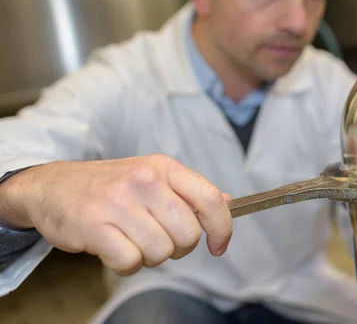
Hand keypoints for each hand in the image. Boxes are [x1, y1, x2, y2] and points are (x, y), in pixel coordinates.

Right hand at [0, 155, 232, 275]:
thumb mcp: (152, 176)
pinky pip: (131, 262)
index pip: (211, 199)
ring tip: (130, 240)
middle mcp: (145, 181)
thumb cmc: (109, 186)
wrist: (52, 186)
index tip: (219, 246)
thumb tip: (229, 202)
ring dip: (149, 256)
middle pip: (188, 234)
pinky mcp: (95, 226)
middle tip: (157, 239)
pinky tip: (113, 248)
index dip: (222, 228)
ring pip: (161, 252)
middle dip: (178, 247)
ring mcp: (119, 202)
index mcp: (164, 168)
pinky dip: (126, 265)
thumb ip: (190, 191)